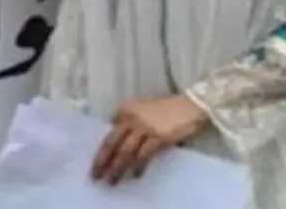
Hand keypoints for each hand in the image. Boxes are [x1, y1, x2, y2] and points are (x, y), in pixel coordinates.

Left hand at [91, 95, 208, 184]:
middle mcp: (130, 117)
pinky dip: (138, 166)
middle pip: (111, 143)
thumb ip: (130, 121)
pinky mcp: (158, 137)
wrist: (190, 105)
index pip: (108, 132)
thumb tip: (121, 141)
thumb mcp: (142, 109)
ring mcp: (144, 127)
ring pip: (124, 152)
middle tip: (96, 175)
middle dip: (102, 161)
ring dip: (116, 168)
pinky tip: (136, 175)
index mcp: (125, 109)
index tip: (99, 162)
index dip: (102, 149)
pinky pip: (143, 155)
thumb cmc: (167, 108)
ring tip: (112, 180)